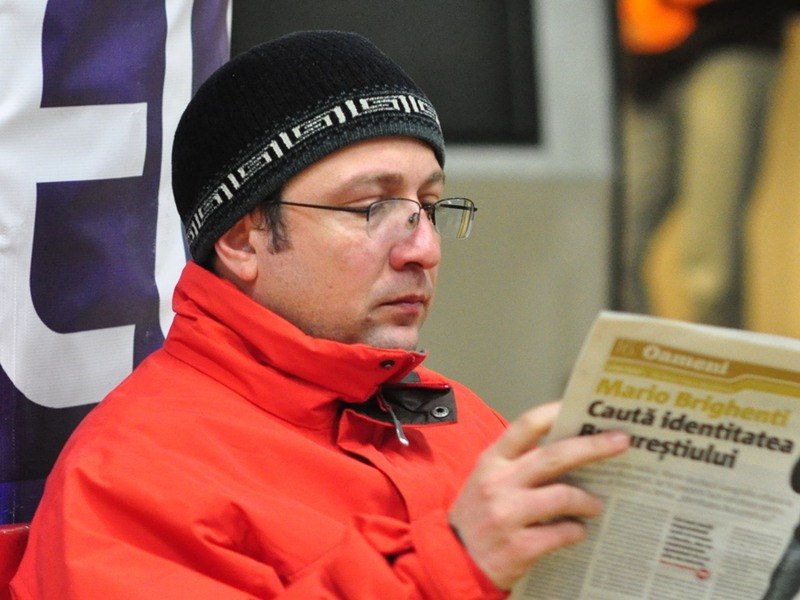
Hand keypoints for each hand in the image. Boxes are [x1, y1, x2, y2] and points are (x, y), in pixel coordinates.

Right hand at [449, 401, 628, 589]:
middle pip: (553, 456)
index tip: (582, 408)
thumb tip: (567, 446)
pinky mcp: (518, 547)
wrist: (454, 561)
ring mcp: (507, 514)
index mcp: (492, 461)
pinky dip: (576, 531)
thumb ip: (517, 462)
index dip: (555, 412)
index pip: (525, 426)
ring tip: (596, 505)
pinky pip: (561, 534)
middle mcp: (498, 483)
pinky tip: (577, 532)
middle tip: (621, 442)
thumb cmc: (478, 516)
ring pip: (562, 496)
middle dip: (592, 447)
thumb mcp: (487, 479)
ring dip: (587, 500)